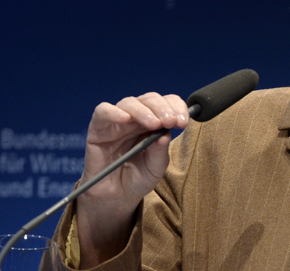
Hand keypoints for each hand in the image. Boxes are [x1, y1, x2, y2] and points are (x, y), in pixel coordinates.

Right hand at [76, 92, 188, 265]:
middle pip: (151, 100)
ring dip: (144, 110)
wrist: (115, 197)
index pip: (168, 103)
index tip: (183, 122)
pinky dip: (113, 112)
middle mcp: (138, 118)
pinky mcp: (98, 128)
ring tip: (154, 124)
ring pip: (130, 102)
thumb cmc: (139, 178)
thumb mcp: (156, 167)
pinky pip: (102, 111)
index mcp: (156, 122)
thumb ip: (161, 151)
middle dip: (164, 108)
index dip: (177, 107)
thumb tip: (165, 133)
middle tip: (171, 121)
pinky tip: (125, 119)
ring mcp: (118, 121)